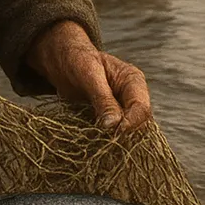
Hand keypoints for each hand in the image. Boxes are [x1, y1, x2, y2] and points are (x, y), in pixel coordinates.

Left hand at [27, 21, 151, 131]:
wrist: (62, 60)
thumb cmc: (77, 60)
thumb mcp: (89, 77)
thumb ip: (103, 100)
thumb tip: (114, 124)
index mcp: (133, 81)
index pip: (142, 108)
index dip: (130, 123)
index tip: (114, 133)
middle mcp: (131, 96)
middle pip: (139, 123)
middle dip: (124, 134)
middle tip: (104, 142)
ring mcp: (121, 108)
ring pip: (128, 131)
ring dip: (115, 139)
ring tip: (98, 143)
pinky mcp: (109, 118)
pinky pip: (113, 133)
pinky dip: (105, 139)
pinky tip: (94, 143)